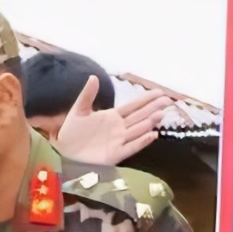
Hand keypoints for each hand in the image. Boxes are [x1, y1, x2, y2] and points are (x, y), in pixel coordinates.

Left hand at [51, 79, 169, 165]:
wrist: (64, 152)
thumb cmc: (71, 133)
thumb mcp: (78, 110)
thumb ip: (87, 94)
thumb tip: (94, 77)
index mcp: (112, 116)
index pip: (133, 106)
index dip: (146, 99)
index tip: (159, 92)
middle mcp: (119, 128)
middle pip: (140, 116)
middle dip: (153, 108)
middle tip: (168, 101)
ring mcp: (118, 141)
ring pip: (138, 130)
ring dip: (149, 123)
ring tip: (160, 114)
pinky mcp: (115, 155)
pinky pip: (131, 147)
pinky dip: (142, 141)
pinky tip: (153, 135)